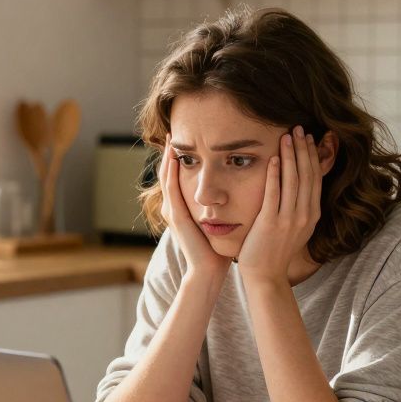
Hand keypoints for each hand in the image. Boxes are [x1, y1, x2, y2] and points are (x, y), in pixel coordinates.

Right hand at [158, 136, 230, 281]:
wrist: (209, 271)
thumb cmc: (217, 250)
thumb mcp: (217, 221)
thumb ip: (220, 206)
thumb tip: (234, 191)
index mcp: (182, 208)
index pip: (178, 176)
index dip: (179, 157)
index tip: (187, 138)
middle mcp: (173, 207)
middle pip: (168, 172)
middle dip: (170, 152)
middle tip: (173, 130)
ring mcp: (172, 211)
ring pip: (166, 177)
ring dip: (168, 156)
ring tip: (171, 138)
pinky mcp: (176, 216)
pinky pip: (171, 188)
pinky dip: (171, 171)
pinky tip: (175, 156)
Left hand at [237, 126, 321, 285]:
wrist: (266, 276)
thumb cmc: (276, 250)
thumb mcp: (296, 228)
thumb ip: (300, 207)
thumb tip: (300, 186)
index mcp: (313, 214)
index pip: (315, 178)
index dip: (312, 156)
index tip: (308, 138)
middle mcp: (305, 215)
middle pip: (307, 175)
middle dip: (303, 149)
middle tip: (299, 128)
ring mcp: (289, 219)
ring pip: (293, 180)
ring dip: (290, 156)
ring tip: (287, 136)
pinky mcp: (271, 223)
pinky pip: (274, 193)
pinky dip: (274, 174)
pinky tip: (272, 158)